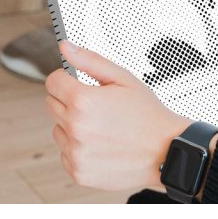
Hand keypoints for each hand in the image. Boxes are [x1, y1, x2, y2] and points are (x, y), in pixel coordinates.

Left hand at [45, 41, 190, 191]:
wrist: (166, 149)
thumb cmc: (147, 113)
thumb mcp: (124, 78)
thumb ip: (90, 61)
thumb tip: (65, 47)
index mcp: (83, 101)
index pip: (53, 81)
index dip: (66, 78)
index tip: (78, 82)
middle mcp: (75, 128)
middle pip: (51, 104)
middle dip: (70, 100)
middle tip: (98, 105)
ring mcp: (75, 152)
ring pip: (58, 130)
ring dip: (72, 126)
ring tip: (103, 126)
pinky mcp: (78, 171)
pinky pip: (66, 153)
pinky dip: (79, 148)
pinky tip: (102, 143)